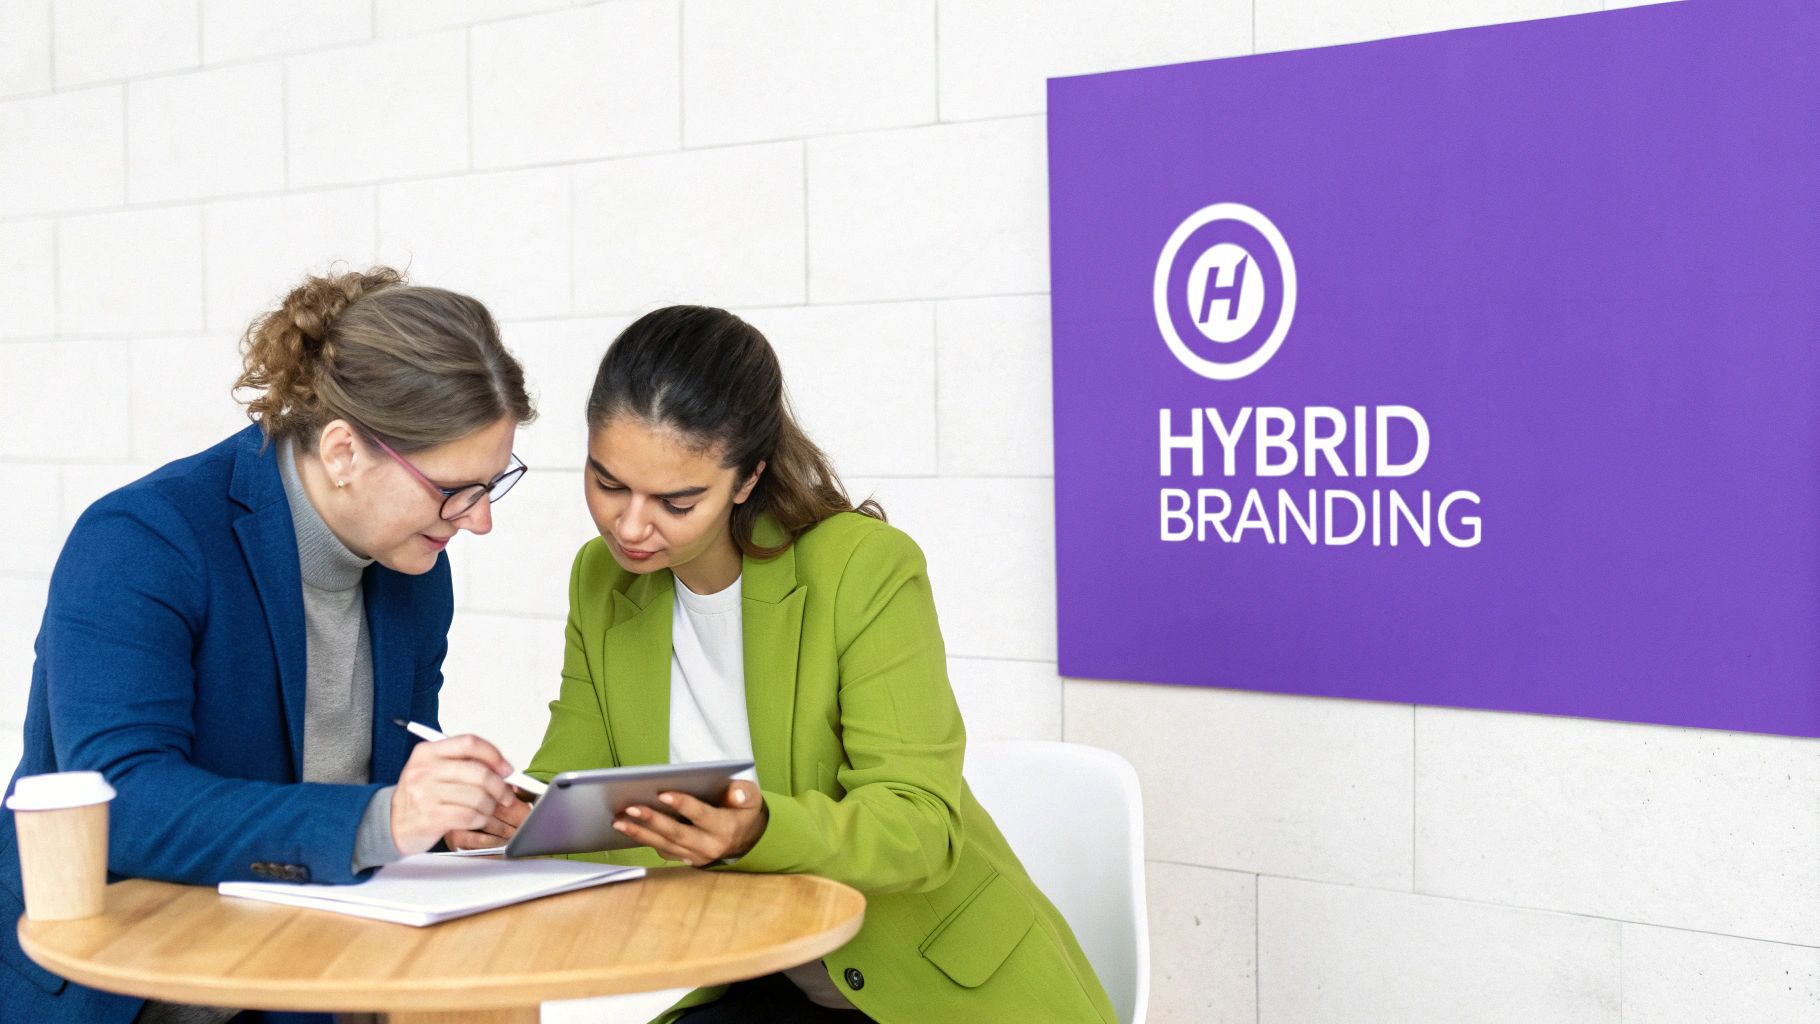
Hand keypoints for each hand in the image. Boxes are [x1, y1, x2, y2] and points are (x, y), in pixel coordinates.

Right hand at [390, 735, 519, 855]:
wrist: (390, 823)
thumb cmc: (419, 796)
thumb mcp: (432, 770)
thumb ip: (462, 763)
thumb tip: (502, 767)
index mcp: (427, 752)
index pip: (469, 743)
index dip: (494, 755)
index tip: (506, 768)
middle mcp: (425, 770)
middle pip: (479, 772)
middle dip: (500, 786)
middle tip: (506, 795)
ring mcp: (426, 794)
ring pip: (478, 796)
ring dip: (490, 805)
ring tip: (487, 808)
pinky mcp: (431, 817)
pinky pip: (470, 816)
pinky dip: (481, 818)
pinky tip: (477, 818)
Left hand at [614, 781, 767, 866]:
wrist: (747, 838)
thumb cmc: (743, 811)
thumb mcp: (752, 798)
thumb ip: (745, 792)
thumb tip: (735, 791)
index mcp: (725, 828)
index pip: (701, 815)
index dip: (682, 805)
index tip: (662, 793)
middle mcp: (709, 846)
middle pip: (677, 833)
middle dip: (652, 820)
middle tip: (630, 808)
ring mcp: (696, 857)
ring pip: (665, 845)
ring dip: (640, 833)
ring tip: (618, 821)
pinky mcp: (686, 860)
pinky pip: (663, 851)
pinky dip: (645, 839)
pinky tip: (628, 828)